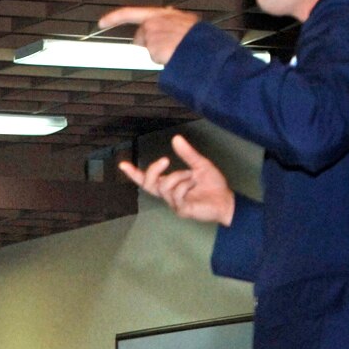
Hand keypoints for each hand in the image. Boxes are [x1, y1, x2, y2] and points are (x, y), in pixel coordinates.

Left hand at [97, 5, 199, 63]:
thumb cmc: (198, 37)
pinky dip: (161, 59)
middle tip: (167, 47)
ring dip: (157, 52)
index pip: (130, 13)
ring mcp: (153, 34)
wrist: (205, 47)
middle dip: (148, 43)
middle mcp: (155, 21)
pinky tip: (173, 55)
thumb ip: (171, 17)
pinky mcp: (153, 46)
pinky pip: (152, 57)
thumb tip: (168, 11)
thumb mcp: (186, 21)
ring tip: (175, 50)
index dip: (114, 17)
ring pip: (147, 47)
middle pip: (141, 36)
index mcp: (162, 13)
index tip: (102, 23)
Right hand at [117, 134, 235, 225]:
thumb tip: (176, 138)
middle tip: (165, 159)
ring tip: (192, 177)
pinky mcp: (181, 210)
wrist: (226, 200)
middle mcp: (168, 195)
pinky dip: (185, 185)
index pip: (147, 180)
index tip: (122, 164)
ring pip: (165, 186)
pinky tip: (193, 185)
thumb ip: (187, 154)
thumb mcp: (200, 164)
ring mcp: (173, 204)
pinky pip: (176, 194)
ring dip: (179, 176)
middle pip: (148, 184)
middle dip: (153, 170)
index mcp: (169, 184)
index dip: (134, 173)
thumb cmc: (213, 185)